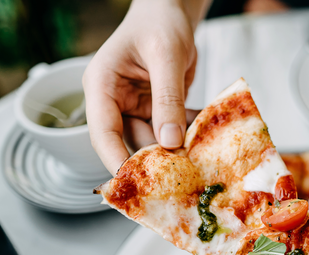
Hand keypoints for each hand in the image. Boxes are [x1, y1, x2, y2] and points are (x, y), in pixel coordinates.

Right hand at [83, 0, 197, 174]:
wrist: (171, 10)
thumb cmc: (161, 22)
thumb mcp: (167, 56)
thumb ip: (168, 98)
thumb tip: (170, 141)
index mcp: (102, 86)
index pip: (103, 133)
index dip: (117, 161)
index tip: (136, 184)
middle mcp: (113, 102)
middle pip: (130, 144)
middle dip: (156, 161)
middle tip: (184, 176)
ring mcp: (134, 109)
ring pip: (153, 143)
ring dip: (177, 151)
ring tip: (201, 156)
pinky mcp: (155, 113)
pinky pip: (170, 134)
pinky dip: (187, 137)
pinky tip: (206, 138)